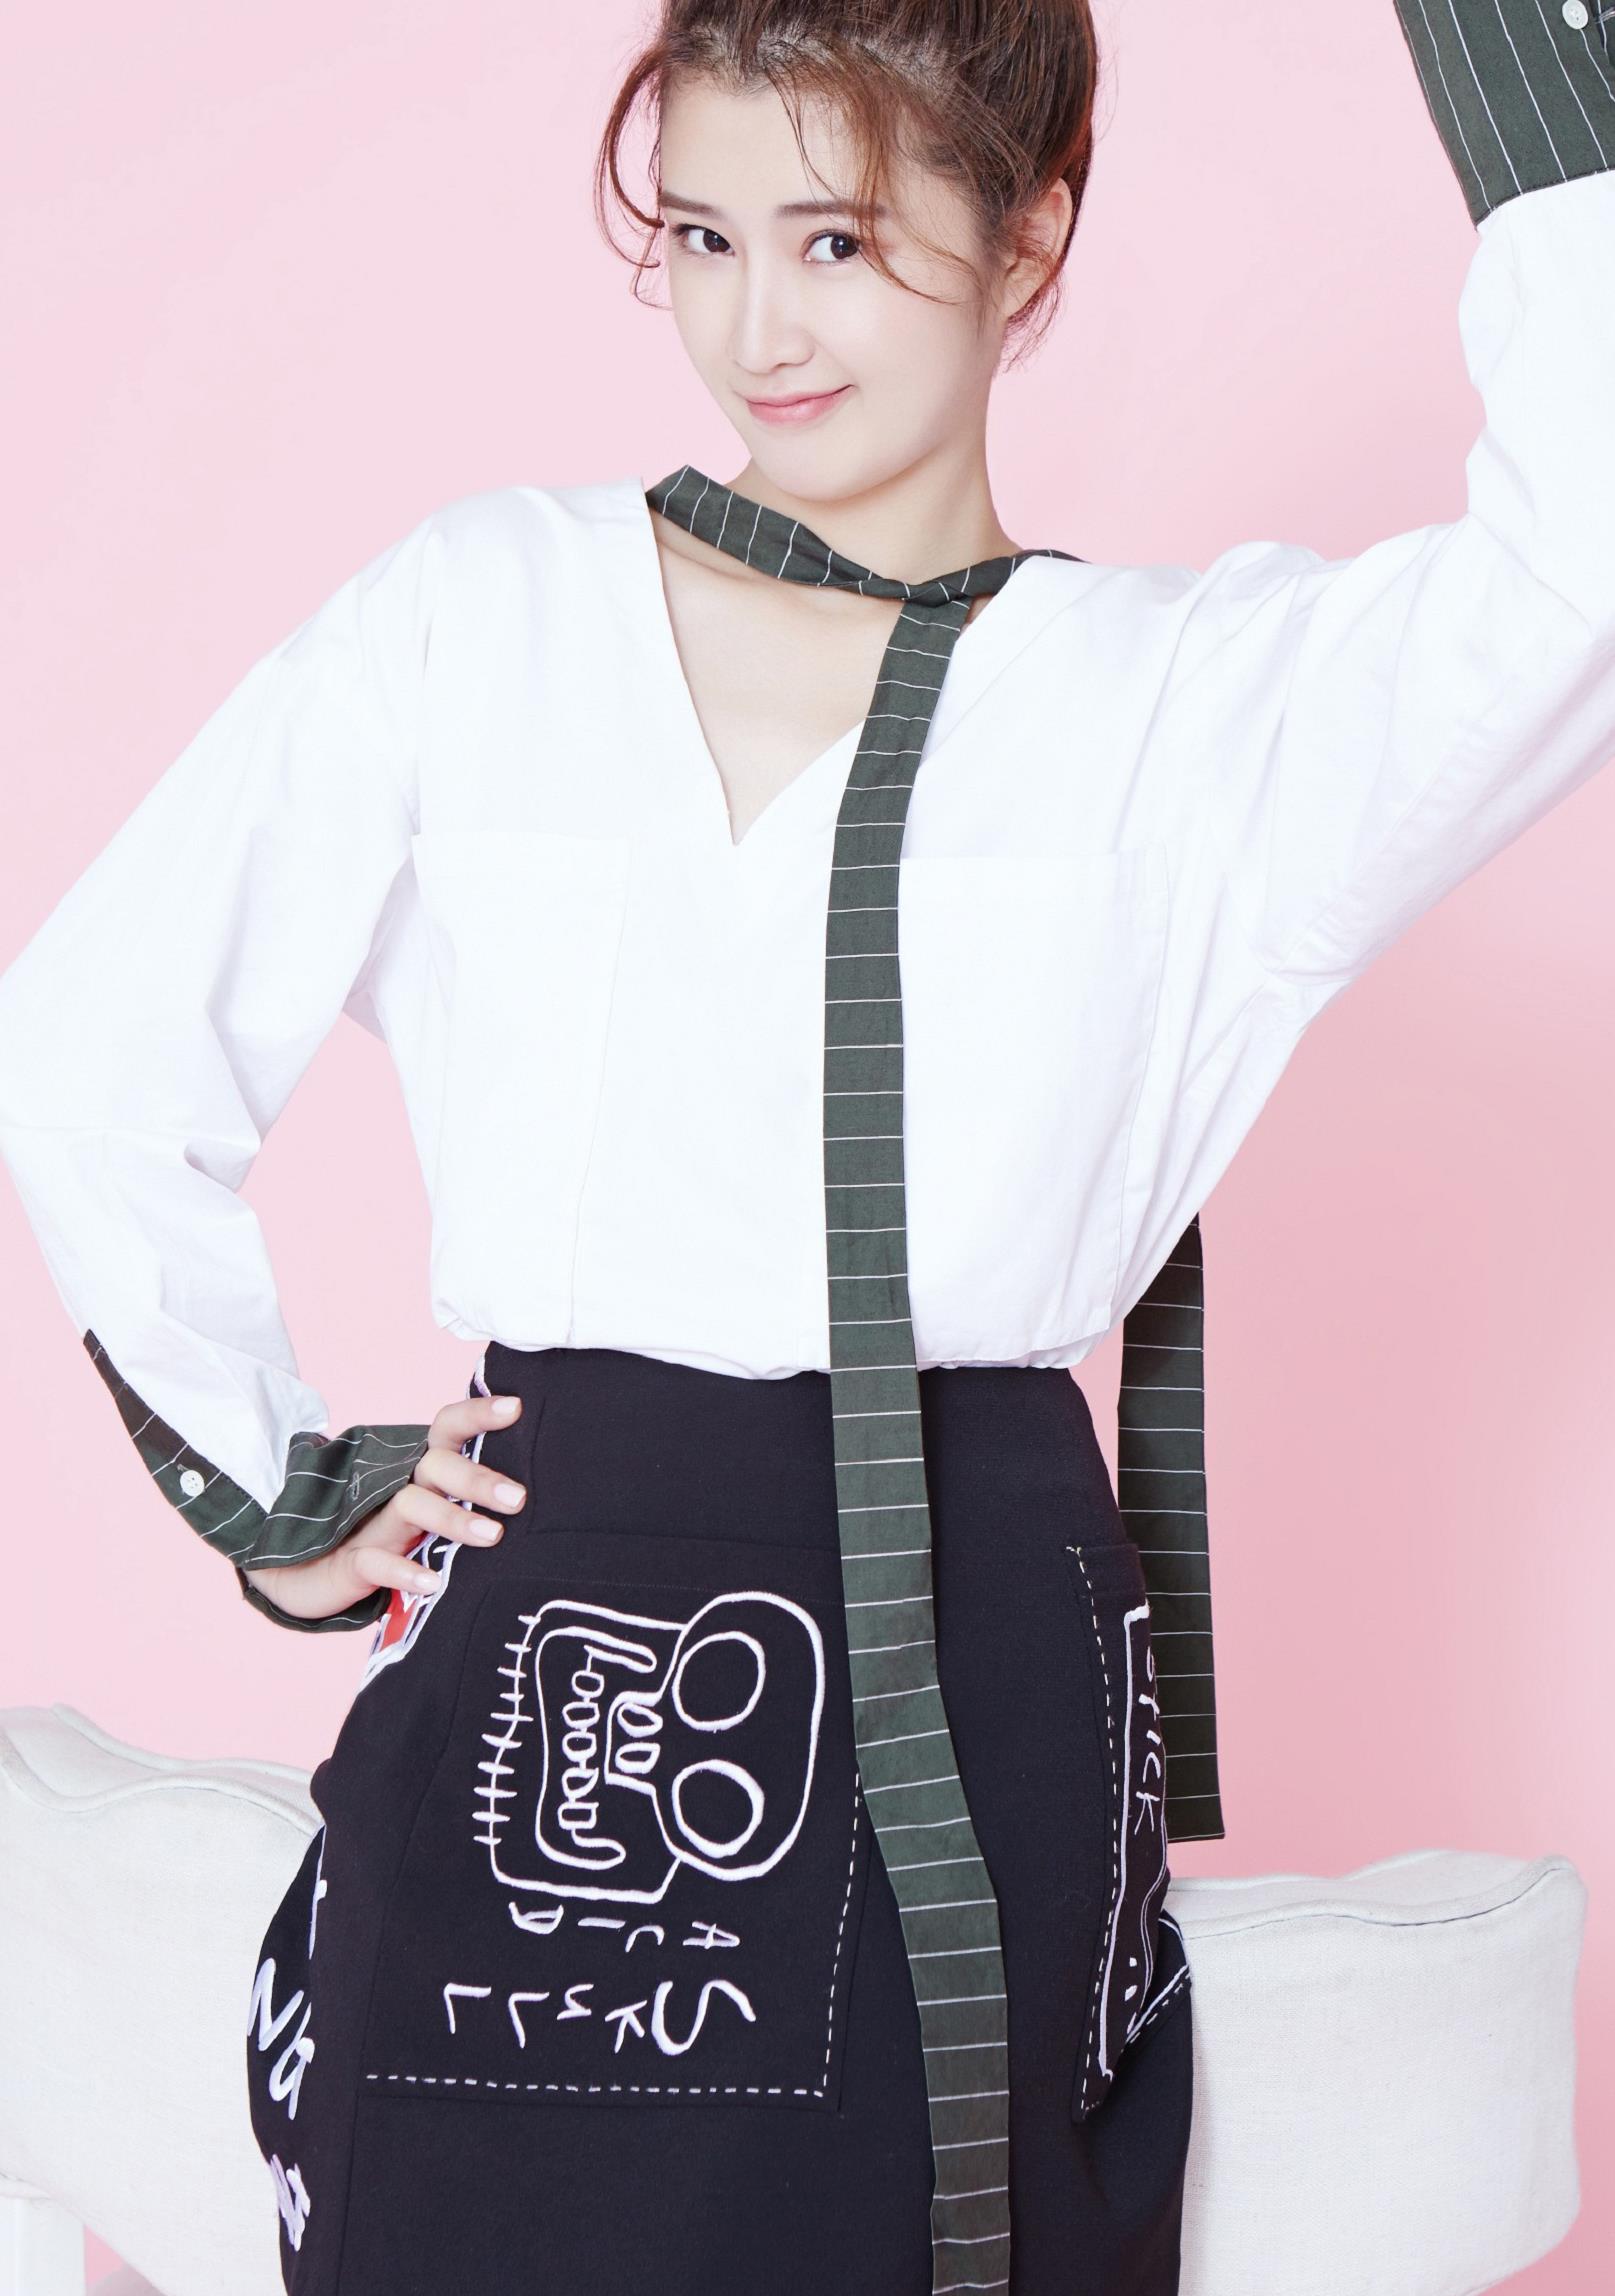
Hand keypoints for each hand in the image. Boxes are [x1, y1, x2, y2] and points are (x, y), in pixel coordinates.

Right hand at [240, 1390, 526, 1622]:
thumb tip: (532, 1502)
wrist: (303, 1575)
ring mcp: (371, 1525)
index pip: (447, 1430)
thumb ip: (466, 1505)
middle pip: (435, 1467)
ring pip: (410, 1507)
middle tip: (518, 1498)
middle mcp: (396, 1490)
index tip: (516, 1406)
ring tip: (492, 1535)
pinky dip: (403, 1572)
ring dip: (452, 1519)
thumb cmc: (383, 1540)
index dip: (477, 1415)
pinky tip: (432, 1584)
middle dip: (477, 1479)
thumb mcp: (425, 1517)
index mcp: (416, 1474)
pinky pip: (375, 1563)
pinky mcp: (351, 1563)